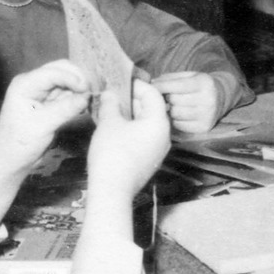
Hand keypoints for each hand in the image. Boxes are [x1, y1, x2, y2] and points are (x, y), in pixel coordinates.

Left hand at [0, 60, 91, 176]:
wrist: (10, 162)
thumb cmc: (19, 144)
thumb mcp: (42, 126)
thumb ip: (65, 109)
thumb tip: (88, 95)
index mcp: (25, 84)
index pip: (53, 72)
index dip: (73, 78)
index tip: (89, 90)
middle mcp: (33, 83)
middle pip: (62, 70)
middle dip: (79, 79)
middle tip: (95, 91)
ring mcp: (41, 91)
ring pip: (67, 80)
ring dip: (80, 88)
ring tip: (93, 98)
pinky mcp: (49, 102)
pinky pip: (67, 93)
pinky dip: (77, 96)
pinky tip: (85, 104)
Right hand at [87, 79, 170, 197]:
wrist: (112, 192)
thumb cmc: (112, 154)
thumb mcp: (109, 123)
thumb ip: (111, 104)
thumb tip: (110, 93)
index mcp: (159, 122)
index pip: (153, 94)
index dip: (136, 85)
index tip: (120, 81)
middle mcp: (164, 135)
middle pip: (151, 108)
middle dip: (132, 100)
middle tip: (113, 94)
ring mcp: (159, 150)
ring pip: (147, 124)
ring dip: (130, 114)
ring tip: (111, 110)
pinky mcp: (150, 161)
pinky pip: (144, 137)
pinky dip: (132, 129)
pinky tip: (115, 128)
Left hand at [151, 70, 221, 135]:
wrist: (221, 97)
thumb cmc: (200, 85)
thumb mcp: (190, 75)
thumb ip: (171, 78)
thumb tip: (152, 83)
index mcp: (204, 83)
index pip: (177, 85)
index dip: (162, 86)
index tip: (152, 86)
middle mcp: (208, 99)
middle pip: (174, 100)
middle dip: (167, 97)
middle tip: (168, 96)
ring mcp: (207, 115)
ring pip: (175, 113)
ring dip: (171, 109)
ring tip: (175, 105)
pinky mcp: (204, 128)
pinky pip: (179, 125)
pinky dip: (175, 120)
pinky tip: (181, 114)